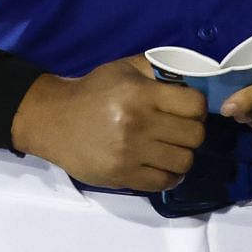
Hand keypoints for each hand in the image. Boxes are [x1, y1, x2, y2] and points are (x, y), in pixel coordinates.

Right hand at [9, 55, 206, 191]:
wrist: (55, 120)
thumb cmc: (93, 91)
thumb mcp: (123, 68)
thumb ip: (158, 69)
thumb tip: (193, 78)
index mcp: (141, 94)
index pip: (195, 106)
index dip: (197, 107)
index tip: (188, 109)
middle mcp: (139, 124)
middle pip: (194, 136)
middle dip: (192, 132)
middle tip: (179, 129)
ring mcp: (131, 153)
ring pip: (184, 162)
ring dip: (182, 155)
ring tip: (170, 148)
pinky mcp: (123, 176)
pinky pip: (165, 182)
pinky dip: (169, 175)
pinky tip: (161, 165)